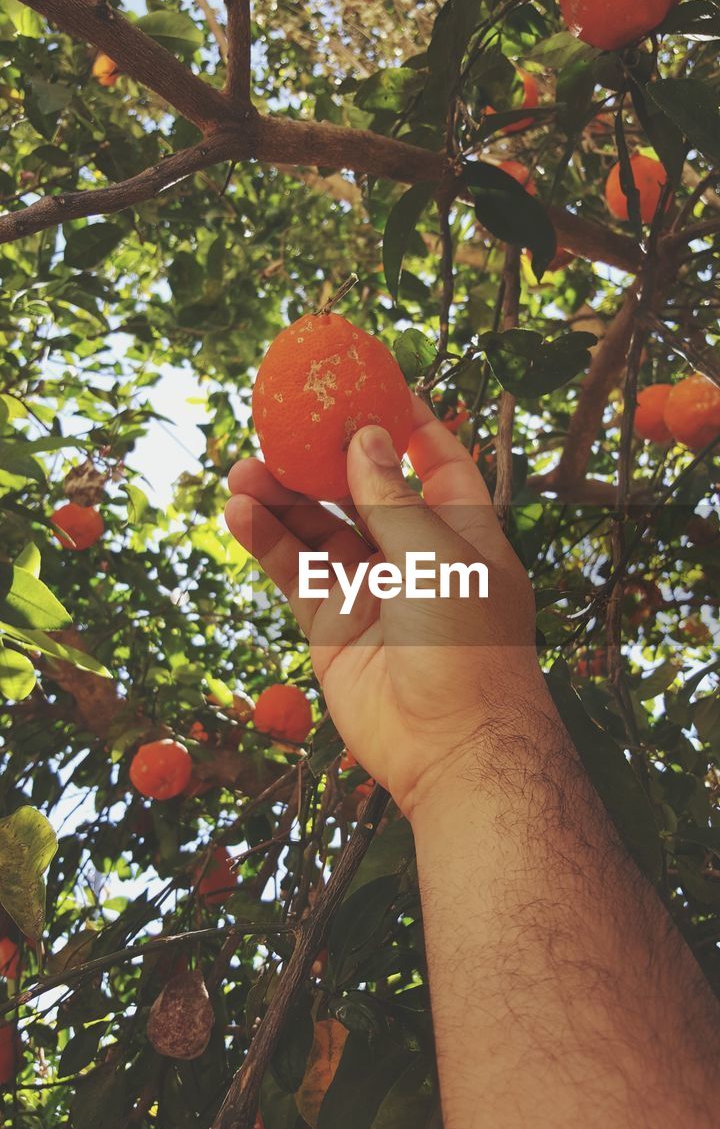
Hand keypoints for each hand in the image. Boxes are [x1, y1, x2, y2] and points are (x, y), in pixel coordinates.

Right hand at [225, 397, 540, 819]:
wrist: (453, 747)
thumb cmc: (468, 645)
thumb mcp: (437, 557)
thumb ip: (392, 498)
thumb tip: (362, 437)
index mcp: (462, 531)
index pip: (434, 460)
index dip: (404, 421)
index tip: (367, 381)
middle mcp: (416, 555)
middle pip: (363, 490)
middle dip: (324, 458)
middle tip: (281, 425)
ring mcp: (372, 590)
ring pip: (321, 529)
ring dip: (285, 497)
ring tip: (244, 469)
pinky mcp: (333, 625)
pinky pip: (296, 572)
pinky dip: (268, 542)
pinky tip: (240, 512)